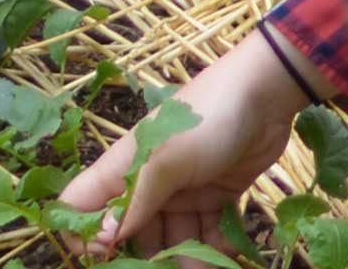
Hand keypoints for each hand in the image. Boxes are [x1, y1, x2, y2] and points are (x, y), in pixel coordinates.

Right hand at [70, 36, 306, 257]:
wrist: (266, 94)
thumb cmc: (207, 119)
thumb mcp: (166, 160)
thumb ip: (135, 200)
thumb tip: (104, 237)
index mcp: (122, 170)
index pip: (81, 205)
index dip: (84, 233)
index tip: (104, 254)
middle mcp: (148, 184)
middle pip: (132, 232)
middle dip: (147, 256)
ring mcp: (183, 190)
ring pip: (173, 236)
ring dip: (187, 258)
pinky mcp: (216, 194)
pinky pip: (208, 229)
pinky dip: (215, 244)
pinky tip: (226, 250)